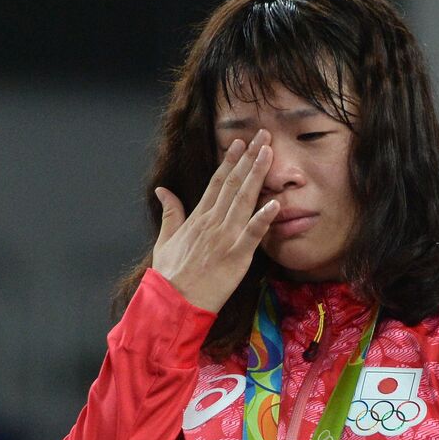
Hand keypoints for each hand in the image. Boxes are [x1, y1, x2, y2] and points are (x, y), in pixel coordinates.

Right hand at [152, 129, 279, 311]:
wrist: (173, 303)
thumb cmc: (170, 276)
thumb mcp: (165, 240)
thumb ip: (170, 213)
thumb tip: (163, 190)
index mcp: (198, 218)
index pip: (217, 182)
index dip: (230, 161)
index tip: (241, 143)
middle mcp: (212, 222)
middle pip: (233, 184)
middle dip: (250, 159)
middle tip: (263, 136)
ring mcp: (225, 238)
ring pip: (244, 200)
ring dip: (257, 176)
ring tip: (269, 153)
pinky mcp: (236, 256)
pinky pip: (252, 234)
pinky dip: (264, 218)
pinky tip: (276, 203)